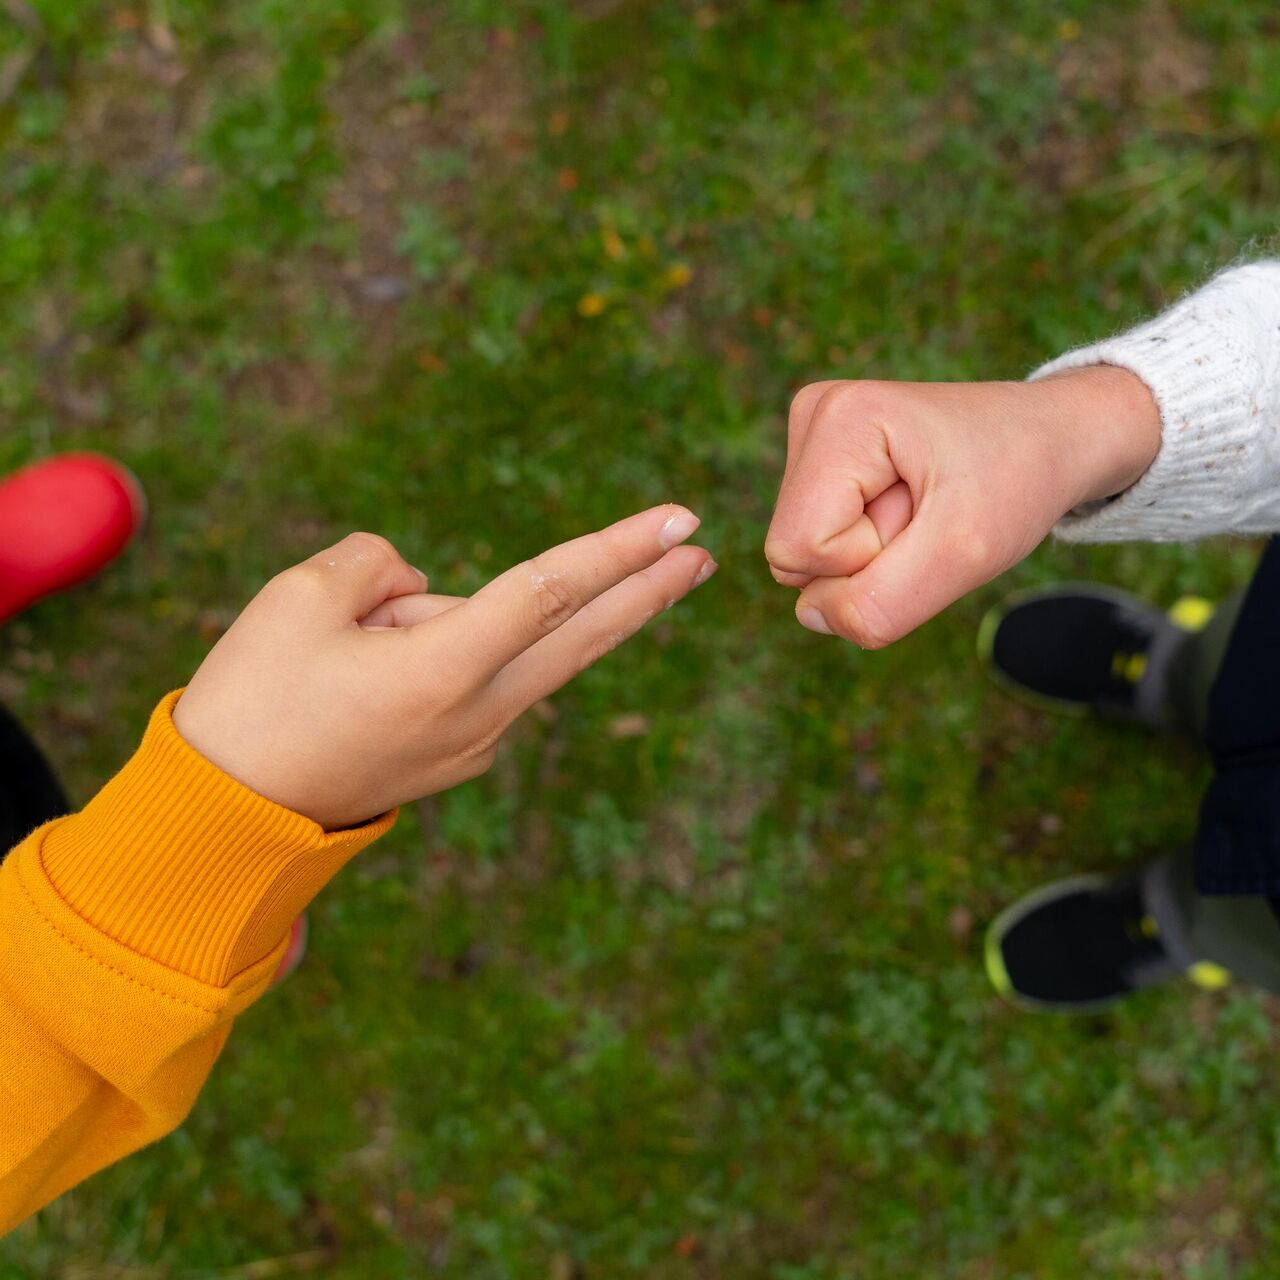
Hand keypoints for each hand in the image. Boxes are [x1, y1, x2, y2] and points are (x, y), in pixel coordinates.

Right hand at [174, 507, 715, 828]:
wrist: (226, 817)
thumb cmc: (253, 698)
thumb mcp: (299, 598)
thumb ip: (379, 565)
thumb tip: (426, 587)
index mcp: (445, 669)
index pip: (552, 590)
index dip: (618, 549)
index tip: (678, 521)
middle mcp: (480, 713)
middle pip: (582, 637)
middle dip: (646, 590)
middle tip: (700, 552)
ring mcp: (477, 745)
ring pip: (506, 651)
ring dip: (466, 619)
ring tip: (352, 644)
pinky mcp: (460, 760)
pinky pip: (479, 680)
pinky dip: (453, 650)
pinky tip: (380, 664)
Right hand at [763, 366, 1160, 645]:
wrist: (1051, 438)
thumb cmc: (1015, 481)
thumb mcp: (962, 554)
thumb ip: (880, 603)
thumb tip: (810, 615)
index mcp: (838, 419)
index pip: (800, 551)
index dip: (868, 559)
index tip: (928, 516)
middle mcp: (813, 415)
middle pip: (793, 554)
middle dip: (869, 557)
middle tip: (930, 514)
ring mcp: (812, 435)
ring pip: (804, 555)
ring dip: (875, 552)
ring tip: (926, 506)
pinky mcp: (821, 458)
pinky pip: (818, 543)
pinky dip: (871, 543)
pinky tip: (912, 506)